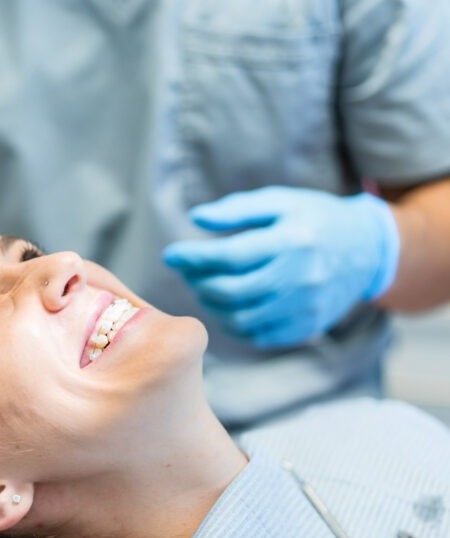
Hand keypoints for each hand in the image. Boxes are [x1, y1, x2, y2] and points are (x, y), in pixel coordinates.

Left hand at [163, 187, 399, 347]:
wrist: (367, 250)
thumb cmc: (316, 219)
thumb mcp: (281, 202)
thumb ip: (237, 210)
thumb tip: (195, 218)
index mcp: (292, 241)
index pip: (230, 256)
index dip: (194, 258)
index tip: (171, 255)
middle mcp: (300, 277)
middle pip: (231, 291)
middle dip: (198, 282)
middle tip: (186, 272)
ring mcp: (305, 306)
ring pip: (241, 318)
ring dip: (212, 305)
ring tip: (204, 287)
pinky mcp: (306, 326)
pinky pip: (258, 335)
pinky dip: (233, 324)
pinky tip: (226, 306)